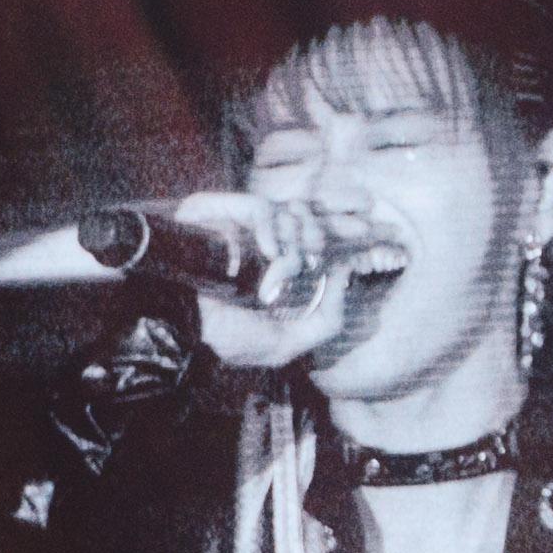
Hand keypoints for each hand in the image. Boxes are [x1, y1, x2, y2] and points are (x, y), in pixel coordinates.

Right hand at [173, 190, 378, 371]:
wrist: (179, 329)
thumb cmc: (227, 338)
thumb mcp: (286, 344)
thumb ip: (325, 320)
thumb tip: (345, 277)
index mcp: (279, 268)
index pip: (319, 238)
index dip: (346, 228)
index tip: (373, 226)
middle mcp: (263, 243)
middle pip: (313, 218)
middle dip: (332, 232)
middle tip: (334, 249)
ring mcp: (242, 226)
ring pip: (292, 212)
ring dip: (299, 238)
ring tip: (287, 264)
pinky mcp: (220, 212)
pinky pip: (261, 208)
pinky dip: (270, 229)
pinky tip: (268, 252)